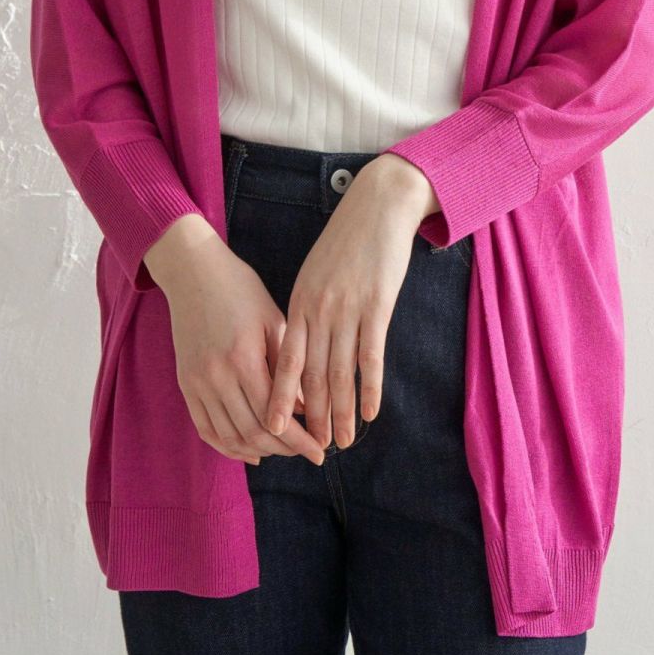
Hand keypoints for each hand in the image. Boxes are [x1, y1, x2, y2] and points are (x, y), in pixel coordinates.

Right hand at [149, 218, 328, 467]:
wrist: (193, 272)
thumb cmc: (241, 290)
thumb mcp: (274, 320)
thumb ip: (289, 367)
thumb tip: (308, 408)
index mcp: (243, 358)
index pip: (276, 417)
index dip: (300, 440)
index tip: (320, 451)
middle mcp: (217, 376)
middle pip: (253, 433)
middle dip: (284, 449)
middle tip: (307, 453)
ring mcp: (197, 383)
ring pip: (229, 436)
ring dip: (259, 451)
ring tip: (283, 451)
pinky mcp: (185, 384)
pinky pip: (205, 428)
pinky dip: (227, 445)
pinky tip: (249, 451)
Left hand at [262, 158, 428, 449]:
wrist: (377, 205)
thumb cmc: (346, 240)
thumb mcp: (316, 273)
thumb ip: (307, 309)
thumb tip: (300, 349)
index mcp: (299, 302)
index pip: (285, 361)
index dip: (280, 399)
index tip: (275, 431)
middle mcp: (318, 309)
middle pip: (312, 375)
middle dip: (312, 416)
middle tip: (314, 449)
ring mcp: (347, 308)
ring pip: (341, 372)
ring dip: (341, 411)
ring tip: (342, 441)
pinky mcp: (377, 305)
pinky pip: (371, 355)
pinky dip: (370, 387)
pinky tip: (369, 412)